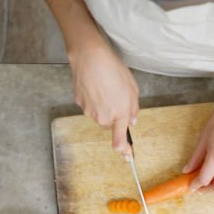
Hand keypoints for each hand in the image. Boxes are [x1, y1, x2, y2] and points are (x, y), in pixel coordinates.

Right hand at [68, 39, 138, 156]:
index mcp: (119, 115)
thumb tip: (131, 120)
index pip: (120, 141)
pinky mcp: (79, 103)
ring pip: (99, 115)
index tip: (128, 156)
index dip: (124, 151)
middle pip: (109, 124)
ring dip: (103, 105)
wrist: (91, 58)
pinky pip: (89, 105)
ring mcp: (89, 111)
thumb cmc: (113, 70)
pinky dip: (93, 98)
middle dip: (114, 115)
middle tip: (116, 96)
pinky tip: (95, 84)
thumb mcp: (132, 89)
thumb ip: (133, 108)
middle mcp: (103, 117)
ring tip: (105, 86)